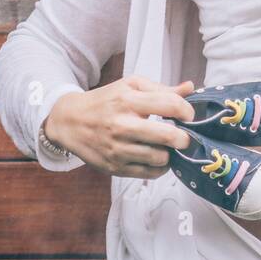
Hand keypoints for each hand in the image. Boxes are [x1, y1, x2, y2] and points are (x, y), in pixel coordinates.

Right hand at [43, 76, 195, 177]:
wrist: (70, 122)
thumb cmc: (105, 101)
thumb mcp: (130, 86)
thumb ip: (161, 88)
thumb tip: (190, 87)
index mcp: (128, 100)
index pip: (170, 105)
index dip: (187, 111)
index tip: (188, 116)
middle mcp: (122, 126)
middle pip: (168, 136)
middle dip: (185, 138)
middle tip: (185, 136)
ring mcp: (117, 149)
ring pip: (160, 158)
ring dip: (170, 153)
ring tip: (167, 146)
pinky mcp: (115, 168)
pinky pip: (149, 173)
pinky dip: (160, 167)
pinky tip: (157, 157)